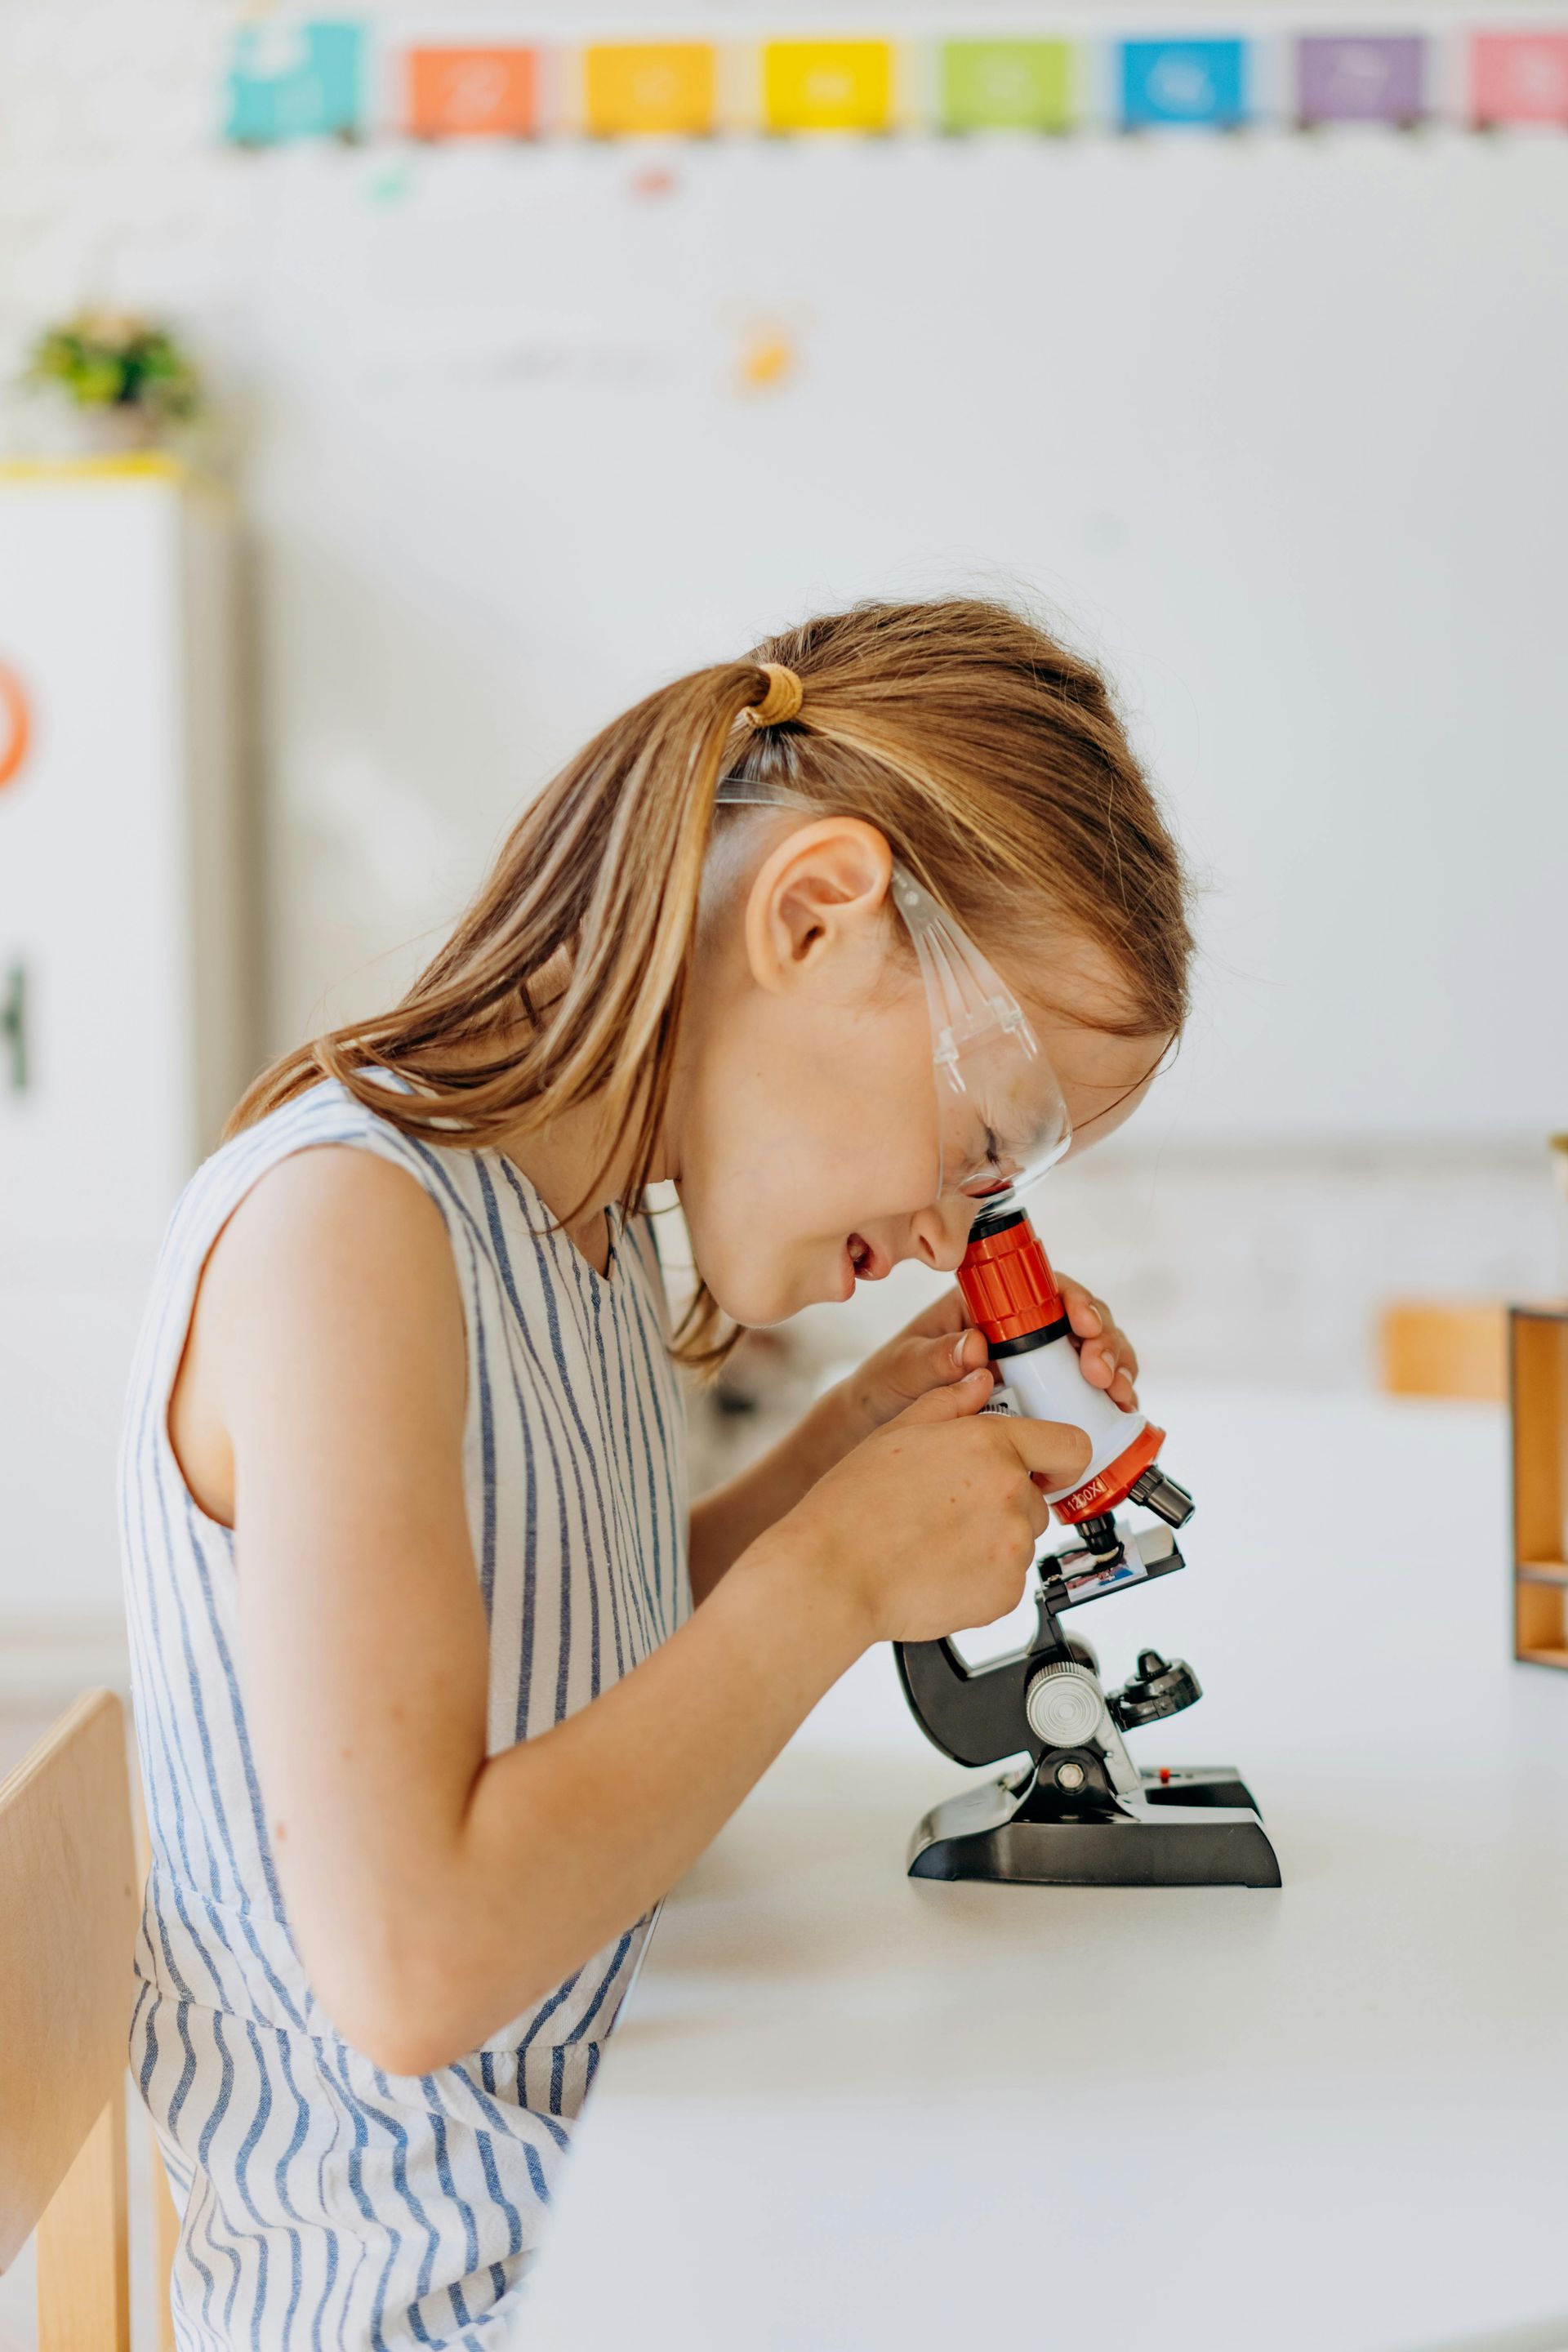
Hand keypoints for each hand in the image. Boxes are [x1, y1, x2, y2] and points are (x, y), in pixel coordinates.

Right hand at [780, 1372, 1093, 1646]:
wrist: (833, 1573)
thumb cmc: (855, 1504)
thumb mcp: (898, 1432)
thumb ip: (950, 1402)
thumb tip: (979, 1381)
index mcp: (991, 1445)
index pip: (1070, 1446)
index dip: (1058, 1458)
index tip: (1043, 1469)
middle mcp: (1011, 1494)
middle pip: (1035, 1498)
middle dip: (1003, 1503)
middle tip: (951, 1510)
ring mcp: (1012, 1548)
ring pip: (1019, 1540)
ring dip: (991, 1541)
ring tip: (936, 1542)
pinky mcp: (1004, 1594)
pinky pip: (1006, 1581)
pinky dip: (981, 1579)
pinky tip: (938, 1569)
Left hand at [836, 1275, 1140, 1443]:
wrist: (878, 1426)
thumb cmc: (888, 1385)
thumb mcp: (904, 1367)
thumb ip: (934, 1357)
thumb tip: (974, 1345)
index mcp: (985, 1306)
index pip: (1041, 1287)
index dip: (1072, 1299)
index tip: (1083, 1324)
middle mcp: (1015, 1329)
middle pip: (1078, 1318)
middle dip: (1103, 1340)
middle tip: (1102, 1373)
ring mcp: (1032, 1363)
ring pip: (1090, 1352)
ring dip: (1115, 1367)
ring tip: (1118, 1395)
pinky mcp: (1040, 1396)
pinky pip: (1083, 1390)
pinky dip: (1106, 1398)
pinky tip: (1117, 1413)